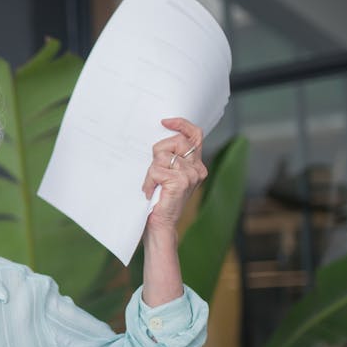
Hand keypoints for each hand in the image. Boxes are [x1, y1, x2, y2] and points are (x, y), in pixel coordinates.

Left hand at [142, 117, 207, 234]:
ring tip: (152, 186)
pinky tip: (150, 192)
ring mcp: (191, 175)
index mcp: (196, 165)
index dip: (181, 125)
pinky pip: (156, 170)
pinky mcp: (180, 181)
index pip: (195, 135)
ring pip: (162, 156)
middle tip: (153, 170)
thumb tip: (159, 136)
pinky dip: (148, 181)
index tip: (165, 122)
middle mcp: (197, 168)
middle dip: (158, 151)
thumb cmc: (160, 200)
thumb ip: (169, 157)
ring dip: (151, 171)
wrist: (160, 225)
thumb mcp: (166, 174)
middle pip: (175, 141)